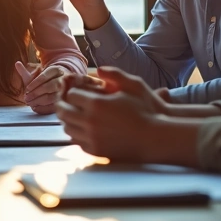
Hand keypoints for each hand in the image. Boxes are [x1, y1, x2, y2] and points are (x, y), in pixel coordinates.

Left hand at [15, 62, 68, 113]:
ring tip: (29, 103)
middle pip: (50, 86)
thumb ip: (25, 71)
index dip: (35, 83)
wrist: (56, 87)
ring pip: (53, 97)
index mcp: (55, 70)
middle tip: (26, 98)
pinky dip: (44, 108)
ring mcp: (66, 91)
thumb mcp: (33, 76)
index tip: (27, 89)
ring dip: (39, 101)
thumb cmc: (41, 82)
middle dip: (36, 93)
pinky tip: (35, 108)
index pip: (45, 76)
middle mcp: (63, 79)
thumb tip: (17, 63)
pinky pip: (55, 106)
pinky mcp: (65, 102)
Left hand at [55, 67, 169, 161]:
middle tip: (65, 102)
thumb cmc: (147, 110)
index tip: (77, 91)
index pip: (71, 96)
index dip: (73, 92)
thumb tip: (98, 70)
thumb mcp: (134, 85)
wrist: (156, 138)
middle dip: (64, 104)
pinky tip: (82, 129)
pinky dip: (76, 134)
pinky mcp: (96, 151)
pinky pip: (77, 142)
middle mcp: (90, 122)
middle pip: (64, 112)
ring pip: (68, 128)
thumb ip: (114, 74)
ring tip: (73, 115)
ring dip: (68, 120)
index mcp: (96, 104)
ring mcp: (92, 138)